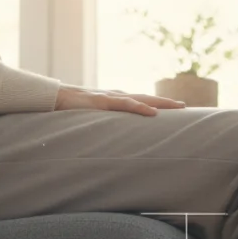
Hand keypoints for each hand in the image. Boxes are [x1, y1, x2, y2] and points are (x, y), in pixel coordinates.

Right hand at [54, 86, 184, 115]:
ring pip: (141, 99)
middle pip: (146, 98)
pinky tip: (153, 112)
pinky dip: (141, 108)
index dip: (157, 105)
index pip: (140, 102)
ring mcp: (110, 98)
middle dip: (166, 102)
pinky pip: (126, 104)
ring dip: (161, 103)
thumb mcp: (90, 120)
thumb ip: (101, 127)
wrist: (52, 98)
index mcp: (114, 101)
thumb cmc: (69, 110)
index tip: (173, 110)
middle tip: (184, 107)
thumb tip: (109, 141)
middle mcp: (116, 96)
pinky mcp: (103, 102)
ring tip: (178, 106)